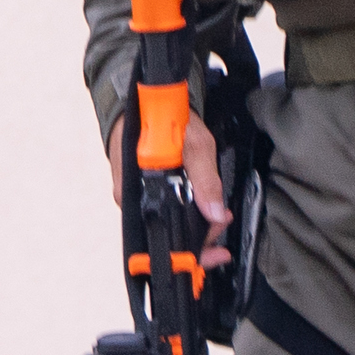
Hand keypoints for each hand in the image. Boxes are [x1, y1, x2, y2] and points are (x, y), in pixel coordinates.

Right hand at [106, 109, 231, 256]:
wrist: (145, 101)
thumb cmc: (161, 119)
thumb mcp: (194, 145)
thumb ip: (205, 181)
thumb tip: (214, 213)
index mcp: (137, 193)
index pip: (163, 236)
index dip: (193, 248)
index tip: (216, 252)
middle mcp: (133, 199)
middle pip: (168, 233)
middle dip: (201, 235)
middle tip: (222, 223)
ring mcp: (138, 196)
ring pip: (169, 222)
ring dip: (197, 223)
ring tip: (218, 215)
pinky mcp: (145, 190)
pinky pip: (166, 210)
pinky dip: (188, 212)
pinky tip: (202, 207)